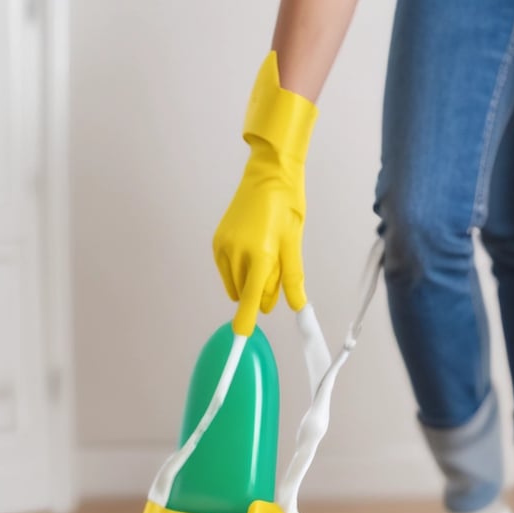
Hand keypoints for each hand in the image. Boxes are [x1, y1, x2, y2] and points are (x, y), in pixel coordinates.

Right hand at [213, 52, 316, 335]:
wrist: (268, 175)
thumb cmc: (286, 208)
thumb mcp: (294, 244)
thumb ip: (293, 278)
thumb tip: (297, 306)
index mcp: (260, 254)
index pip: (251, 297)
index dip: (247, 319)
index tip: (242, 336)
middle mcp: (237, 252)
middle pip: (247, 294)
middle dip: (262, 293)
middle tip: (277, 269)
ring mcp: (223, 247)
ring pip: (236, 285)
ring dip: (251, 283)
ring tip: (266, 256)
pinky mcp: (216, 242)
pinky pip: (227, 272)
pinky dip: (239, 272)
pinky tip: (252, 251)